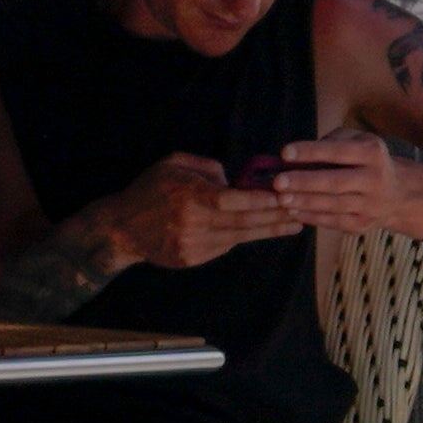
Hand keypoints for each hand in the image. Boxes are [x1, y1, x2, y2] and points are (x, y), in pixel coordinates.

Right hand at [96, 154, 308, 271]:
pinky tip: (260, 230)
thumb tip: (237, 179)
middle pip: (243, 221)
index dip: (263, 200)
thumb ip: (208, 167)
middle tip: (302, 210)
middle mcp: (191, 222)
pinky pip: (225, 246)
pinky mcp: (192, 258)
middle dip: (276, 216)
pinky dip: (243, 237)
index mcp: (187, 196)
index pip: (233, 200)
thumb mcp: (173, 164)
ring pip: (240, 237)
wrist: (120, 229)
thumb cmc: (148, 191)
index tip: (287, 196)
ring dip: (269, 230)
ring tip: (293, 224)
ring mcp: (192, 244)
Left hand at [258, 128, 411, 235]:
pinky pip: (333, 221)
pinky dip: (311, 217)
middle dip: (304, 182)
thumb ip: (330, 142)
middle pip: (336, 182)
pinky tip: (292, 211)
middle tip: (277, 182)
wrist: (396, 193)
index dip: (311, 152)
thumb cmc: (362, 160)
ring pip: (333, 205)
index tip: (285, 153)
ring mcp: (371, 204)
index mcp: (373, 153)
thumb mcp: (355, 141)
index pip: (339, 151)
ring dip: (304, 202)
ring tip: (281, 198)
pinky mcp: (363, 224)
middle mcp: (375, 178)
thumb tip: (298, 155)